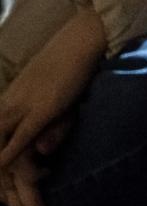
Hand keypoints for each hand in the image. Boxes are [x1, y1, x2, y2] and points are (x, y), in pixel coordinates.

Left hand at [0, 7, 105, 205]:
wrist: (81, 39)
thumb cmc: (71, 64)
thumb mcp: (57, 98)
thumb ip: (52, 124)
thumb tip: (43, 151)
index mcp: (9, 99)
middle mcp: (9, 103)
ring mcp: (23, 105)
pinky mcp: (41, 109)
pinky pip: (21, 136)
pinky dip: (8, 153)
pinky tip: (1, 166)